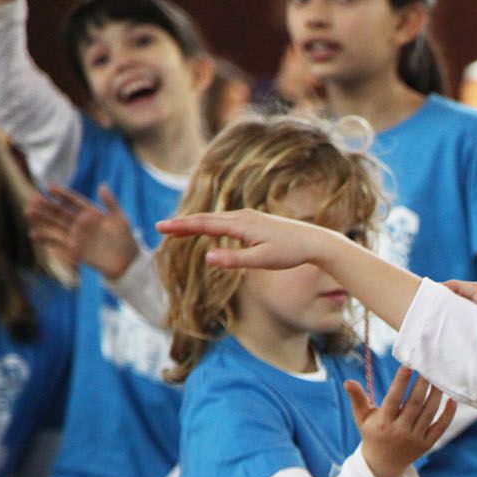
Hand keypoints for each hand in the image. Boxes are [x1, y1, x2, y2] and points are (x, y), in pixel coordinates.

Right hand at [27, 184, 138, 278]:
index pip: (73, 201)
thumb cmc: (126, 240)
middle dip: (46, 205)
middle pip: (60, 211)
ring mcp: (76, 235)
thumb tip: (102, 185)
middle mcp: (80, 223)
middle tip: (33, 198)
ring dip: (42, 219)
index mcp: (91, 213)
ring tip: (28, 212)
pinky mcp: (73, 249)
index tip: (49, 187)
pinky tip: (34, 234)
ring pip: (55, 225)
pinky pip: (57, 242)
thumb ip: (111, 203)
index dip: (62, 194)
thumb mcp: (120, 220)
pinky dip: (46, 239)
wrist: (127, 264)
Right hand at [157, 208, 335, 270]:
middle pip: (206, 219)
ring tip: (178, 230)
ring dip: (196, 224)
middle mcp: (243, 216)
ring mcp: (249, 217)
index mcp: (241, 224)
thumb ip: (235, 260)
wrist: (315, 241)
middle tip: (160, 229)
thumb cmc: (291, 253)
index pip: (204, 224)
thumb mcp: (262, 260)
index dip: (181, 227)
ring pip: (216, 219)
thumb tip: (208, 258)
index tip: (161, 228)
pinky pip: (227, 222)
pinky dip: (212, 225)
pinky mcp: (255, 222)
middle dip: (183, 224)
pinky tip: (208, 230)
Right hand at [346, 365, 457, 476]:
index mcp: (383, 423)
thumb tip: (348, 381)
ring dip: (436, 395)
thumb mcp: (362, 418)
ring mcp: (415, 439)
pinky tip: (452, 400)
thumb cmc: (372, 434)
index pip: (393, 399)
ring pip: (429, 413)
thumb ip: (357, 399)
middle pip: (415, 404)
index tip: (407, 366)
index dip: (400, 382)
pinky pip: (440, 427)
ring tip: (438, 379)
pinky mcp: (427, 444)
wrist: (383, 464)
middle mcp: (400, 431)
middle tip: (427, 368)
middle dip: (421, 384)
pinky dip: (448, 414)